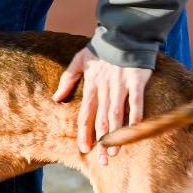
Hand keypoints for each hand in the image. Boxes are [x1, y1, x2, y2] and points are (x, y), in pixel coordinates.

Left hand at [53, 47, 151, 163]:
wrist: (123, 32)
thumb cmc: (101, 48)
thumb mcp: (80, 60)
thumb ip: (68, 79)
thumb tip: (56, 98)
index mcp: (91, 85)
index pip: (85, 115)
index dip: (84, 133)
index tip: (85, 150)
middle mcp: (104, 88)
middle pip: (100, 120)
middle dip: (101, 142)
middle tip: (102, 160)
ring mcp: (120, 85)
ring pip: (116, 115)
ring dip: (115, 136)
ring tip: (114, 153)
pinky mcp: (136, 80)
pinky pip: (136, 102)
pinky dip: (134, 117)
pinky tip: (133, 132)